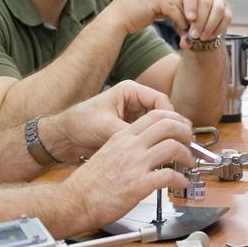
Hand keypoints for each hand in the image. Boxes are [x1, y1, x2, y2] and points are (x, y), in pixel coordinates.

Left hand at [44, 80, 180, 158]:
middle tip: (184, 144)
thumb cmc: (80, 124)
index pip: (160, 101)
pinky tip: (161, 156)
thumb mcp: (106, 128)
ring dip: (166, 137)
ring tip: (176, 152)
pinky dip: (156, 143)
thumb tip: (150, 145)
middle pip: (163, 112)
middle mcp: (135, 101)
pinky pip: (149, 135)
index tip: (177, 134)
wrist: (63, 138)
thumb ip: (129, 134)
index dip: (171, 118)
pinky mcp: (131, 129)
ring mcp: (133, 115)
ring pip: (158, 125)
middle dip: (173, 128)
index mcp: (130, 91)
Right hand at [63, 110, 194, 230]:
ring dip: (187, 156)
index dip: (175, 119)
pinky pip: (169, 176)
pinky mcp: (138, 185)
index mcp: (123, 137)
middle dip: (186, 133)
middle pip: (168, 126)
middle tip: (190, 143)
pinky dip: (181, 179)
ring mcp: (135, 164)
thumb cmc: (89, 183)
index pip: (156, 115)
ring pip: (172, 147)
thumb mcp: (108, 153)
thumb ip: (128, 147)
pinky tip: (181, 183)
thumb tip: (147, 147)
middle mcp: (130, 146)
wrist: (74, 201)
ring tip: (188, 164)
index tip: (182, 128)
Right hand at [103, 0, 189, 35]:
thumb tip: (184, 6)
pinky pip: (173, 9)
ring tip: (189, 27)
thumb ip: (164, 0)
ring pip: (177, 1)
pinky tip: (182, 28)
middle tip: (192, 22)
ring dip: (185, 15)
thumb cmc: (132, 15)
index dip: (181, 2)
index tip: (188, 15)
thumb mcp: (149, 2)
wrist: (114, 21)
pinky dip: (180, 19)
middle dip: (185, 8)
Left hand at [178, 0, 231, 44]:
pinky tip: (210, 36)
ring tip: (201, 37)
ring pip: (218, 9)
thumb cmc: (185, 20)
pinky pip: (226, 17)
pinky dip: (218, 29)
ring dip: (209, 25)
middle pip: (206, 1)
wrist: (198, 25)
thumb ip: (181, 32)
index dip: (191, 4)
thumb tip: (185, 44)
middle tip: (194, 34)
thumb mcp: (179, 23)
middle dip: (200, 20)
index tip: (190, 18)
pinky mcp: (227, 8)